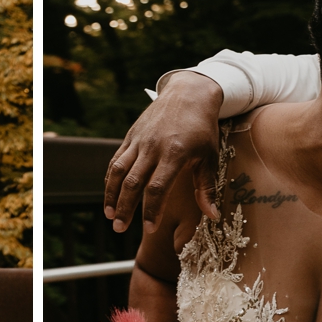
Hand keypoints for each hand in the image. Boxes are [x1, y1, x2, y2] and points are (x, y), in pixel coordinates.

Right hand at [102, 71, 223, 232]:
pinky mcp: (131, 136)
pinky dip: (110, 179)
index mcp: (175, 153)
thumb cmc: (203, 128)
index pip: (157, 188)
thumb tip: (212, 215)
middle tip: (119, 228)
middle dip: (125, 208)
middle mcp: (153, 147)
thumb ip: (206, 187)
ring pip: (118, 171)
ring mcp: (139, 140)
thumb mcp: (209, 156)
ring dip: (111, 195)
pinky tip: (110, 194)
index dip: (151, 210)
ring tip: (109, 215)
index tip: (150, 229)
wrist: (189, 92)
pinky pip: (116, 160)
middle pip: (132, 183)